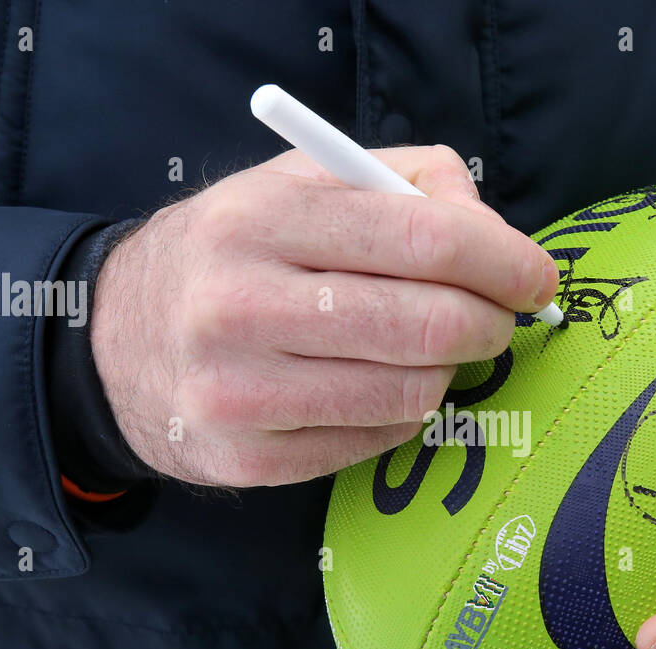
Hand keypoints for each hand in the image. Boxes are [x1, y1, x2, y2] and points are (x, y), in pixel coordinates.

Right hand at [89, 146, 557, 485]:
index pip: (424, 239)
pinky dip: (402, 413)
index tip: (537, 278)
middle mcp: (240, 305)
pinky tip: (378, 386)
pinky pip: (376, 439)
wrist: (118, 338)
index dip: (503, 261)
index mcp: (262, 219)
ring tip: (432, 350)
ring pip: (411, 392)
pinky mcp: (247, 458)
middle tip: (497, 320)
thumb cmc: (235, 253)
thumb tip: (492, 231)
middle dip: (489, 323)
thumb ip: (404, 182)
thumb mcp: (300, 184)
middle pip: (427, 326)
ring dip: (448, 372)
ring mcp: (240, 392)